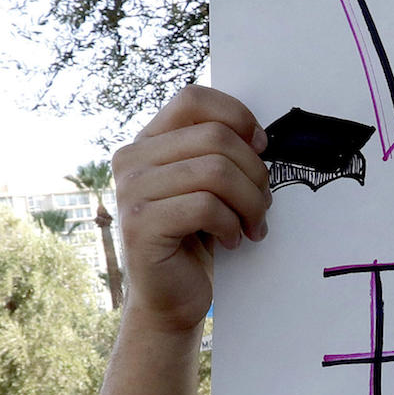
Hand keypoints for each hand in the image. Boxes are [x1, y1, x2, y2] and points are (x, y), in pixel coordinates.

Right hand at [113, 85, 270, 331]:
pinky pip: (205, 207)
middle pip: (216, 138)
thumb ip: (221, 153)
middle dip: (255, 173)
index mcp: (150, 140)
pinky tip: (231, 240)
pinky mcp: (140, 224)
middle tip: (263, 205)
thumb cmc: (199, 237)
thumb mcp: (210, 185)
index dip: (237, 117)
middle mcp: (132, 158)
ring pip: (216, 172)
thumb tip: (259, 135)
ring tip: (252, 225)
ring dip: (250, 202)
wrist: (173, 295)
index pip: (194, 99)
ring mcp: (130, 190)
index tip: (260, 148)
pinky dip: (231, 225)